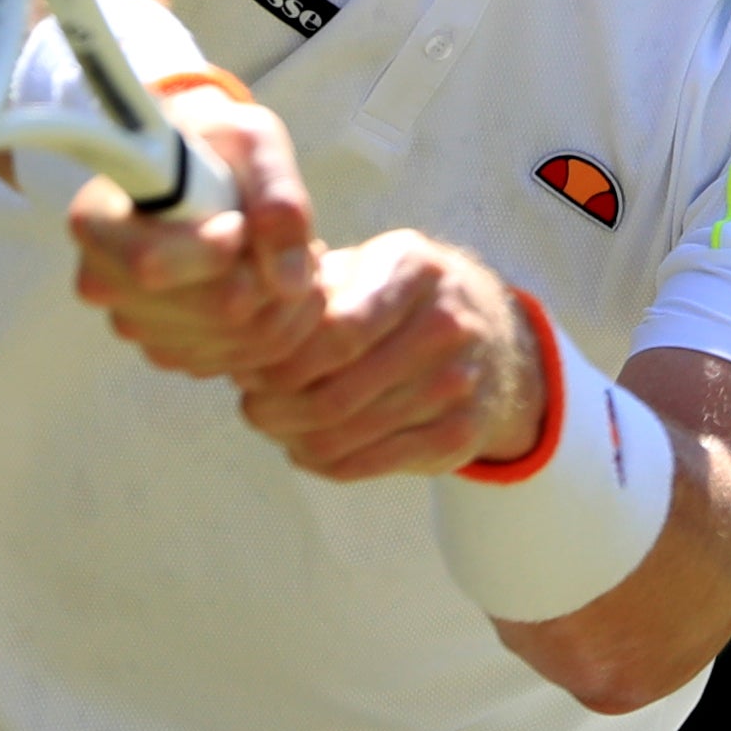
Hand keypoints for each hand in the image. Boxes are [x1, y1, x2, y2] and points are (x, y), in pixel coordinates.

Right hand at [70, 87, 322, 378]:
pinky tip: (274, 282)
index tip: (238, 222)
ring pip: (241, 342)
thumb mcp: (251, 140)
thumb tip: (289, 281)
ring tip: (286, 253)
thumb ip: (277, 195)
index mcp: (97, 221)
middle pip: (215, 312)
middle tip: (292, 237)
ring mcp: (136, 326)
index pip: (152, 267)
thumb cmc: (216, 143)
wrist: (199, 169)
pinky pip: (245, 361)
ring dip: (287, 302)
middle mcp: (104, 283)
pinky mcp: (171, 352)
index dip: (215, 252)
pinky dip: (280, 326)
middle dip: (272, 275)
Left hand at [236, 232, 544, 481]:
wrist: (491, 334)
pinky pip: (369, 464)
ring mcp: (458, 384)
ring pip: (346, 435)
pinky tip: (306, 445)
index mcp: (414, 270)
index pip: (334, 332)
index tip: (248, 366)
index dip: (280, 360)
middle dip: (276, 407)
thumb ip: (304, 290)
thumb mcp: (360, 266)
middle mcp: (447, 325)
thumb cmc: (396, 296)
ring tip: (273, 421)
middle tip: (250, 404)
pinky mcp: (459, 435)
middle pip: (335, 392)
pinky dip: (324, 461)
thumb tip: (239, 326)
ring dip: (293, 437)